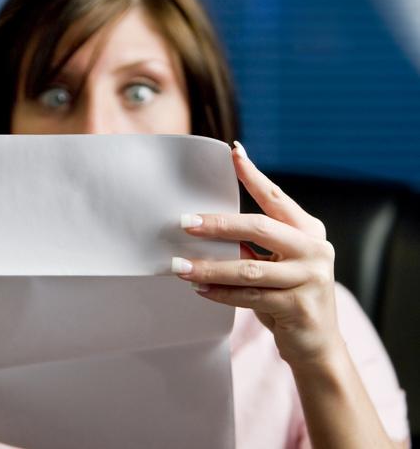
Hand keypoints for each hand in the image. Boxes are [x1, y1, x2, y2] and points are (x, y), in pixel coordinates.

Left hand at [172, 142, 342, 367]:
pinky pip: (249, 296)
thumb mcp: (277, 263)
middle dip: (217, 224)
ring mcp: (309, 277)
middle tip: (185, 223)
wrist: (318, 345)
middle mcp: (314, 249)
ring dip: (209, 266)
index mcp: (308, 231)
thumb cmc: (289, 296)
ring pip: (248, 267)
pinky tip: (199, 289)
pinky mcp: (298, 306)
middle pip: (259, 227)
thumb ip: (253, 245)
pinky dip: (220, 293)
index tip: (233, 153)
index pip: (276, 197)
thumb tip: (206, 226)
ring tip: (179, 266)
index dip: (253, 175)